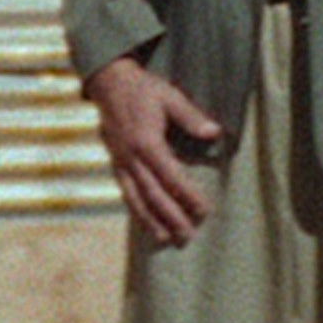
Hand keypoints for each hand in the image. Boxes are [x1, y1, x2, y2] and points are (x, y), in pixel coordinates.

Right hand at [88, 55, 223, 245]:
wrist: (108, 83)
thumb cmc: (142, 90)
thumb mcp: (169, 96)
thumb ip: (191, 117)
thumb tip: (214, 134)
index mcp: (147, 142)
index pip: (170, 176)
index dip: (187, 195)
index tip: (204, 210)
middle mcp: (131, 157)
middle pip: (153, 194)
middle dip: (171, 216)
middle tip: (189, 235)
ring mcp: (120, 162)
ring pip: (136, 198)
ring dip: (151, 221)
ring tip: (166, 239)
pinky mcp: (115, 164)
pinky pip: (125, 192)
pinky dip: (136, 210)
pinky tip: (145, 223)